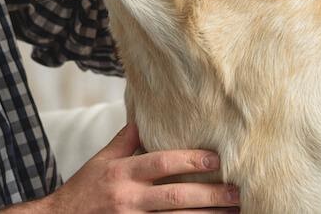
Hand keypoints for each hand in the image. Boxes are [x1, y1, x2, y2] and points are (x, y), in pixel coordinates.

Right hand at [19, 123, 240, 212]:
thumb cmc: (84, 189)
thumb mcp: (101, 161)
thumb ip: (125, 141)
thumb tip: (144, 116)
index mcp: (122, 173)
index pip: (161, 163)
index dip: (190, 161)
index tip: (216, 159)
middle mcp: (128, 198)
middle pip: (175, 197)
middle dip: (209, 195)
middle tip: (236, 191)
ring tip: (233, 212)